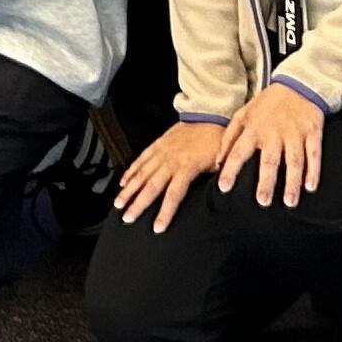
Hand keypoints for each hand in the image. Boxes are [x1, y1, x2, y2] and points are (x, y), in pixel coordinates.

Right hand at [113, 119, 229, 231]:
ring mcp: (162, 152)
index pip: (173, 194)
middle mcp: (170, 160)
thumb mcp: (222, 161)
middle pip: (151, 186)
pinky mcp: (158, 144)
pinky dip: (131, 170)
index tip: (157, 227)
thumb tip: (221, 192)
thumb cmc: (218, 139)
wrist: (209, 115)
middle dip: (137, 203)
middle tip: (127, 217)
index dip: (165, 212)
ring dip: (129, 189)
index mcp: (187, 166)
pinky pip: (141, 159)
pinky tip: (123, 181)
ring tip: (118, 203)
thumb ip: (218, 178)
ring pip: (142, 173)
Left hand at [215, 84, 327, 208]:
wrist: (297, 85)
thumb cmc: (267, 105)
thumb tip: (217, 161)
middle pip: (269, 161)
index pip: (239, 152)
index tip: (224, 188)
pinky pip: (314, 154)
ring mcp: (294, 133)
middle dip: (266, 182)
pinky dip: (313, 171)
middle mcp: (273, 133)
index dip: (230, 169)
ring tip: (290, 202)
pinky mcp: (312, 132)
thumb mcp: (243, 114)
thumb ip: (229, 137)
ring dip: (292, 182)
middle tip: (262, 202)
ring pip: (294, 161)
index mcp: (254, 128)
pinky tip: (310, 187)